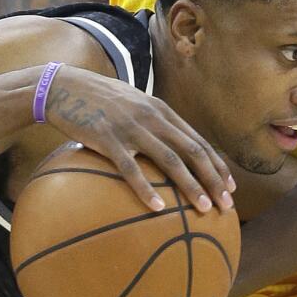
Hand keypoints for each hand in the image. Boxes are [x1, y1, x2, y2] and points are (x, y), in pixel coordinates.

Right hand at [43, 66, 235, 214]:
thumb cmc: (100, 101)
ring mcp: (131, 128)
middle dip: (213, 179)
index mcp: (161, 111)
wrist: (65, 87)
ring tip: (204, 208)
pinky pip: (131, 168)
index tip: (231, 187)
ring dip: (190, 186)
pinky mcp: (107, 139)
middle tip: (227, 205)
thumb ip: (154, 123)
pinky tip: (158, 209)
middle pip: (191, 151)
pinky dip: (146, 189)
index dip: (217, 165)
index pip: (198, 141)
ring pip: (169, 160)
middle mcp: (152, 118)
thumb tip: (171, 149)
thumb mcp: (134, 105)